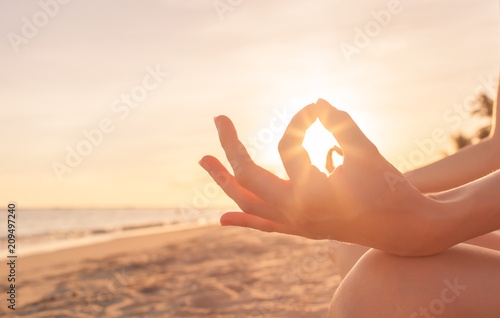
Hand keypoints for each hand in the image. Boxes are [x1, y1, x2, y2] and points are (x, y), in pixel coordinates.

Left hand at [199, 99, 438, 254]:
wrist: (404, 228)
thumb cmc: (388, 186)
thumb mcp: (364, 150)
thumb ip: (339, 123)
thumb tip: (317, 102)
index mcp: (310, 193)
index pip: (288, 145)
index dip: (299, 120)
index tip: (314, 108)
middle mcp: (295, 213)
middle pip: (247, 177)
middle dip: (231, 146)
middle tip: (219, 120)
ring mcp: (295, 225)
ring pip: (249, 203)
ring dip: (224, 181)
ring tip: (204, 160)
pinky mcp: (301, 230)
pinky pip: (265, 225)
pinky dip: (244, 218)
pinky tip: (223, 218)